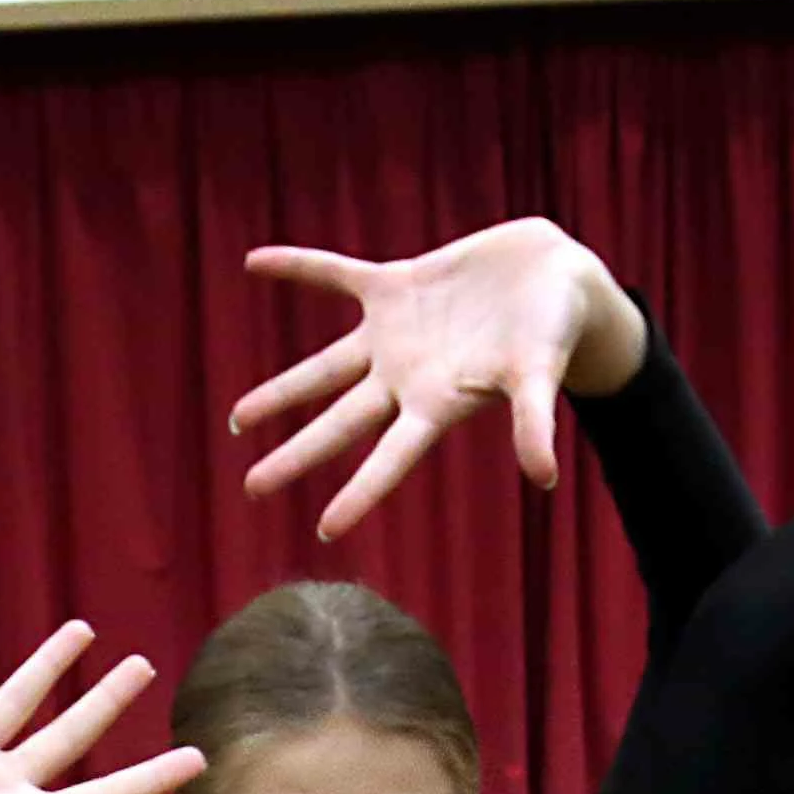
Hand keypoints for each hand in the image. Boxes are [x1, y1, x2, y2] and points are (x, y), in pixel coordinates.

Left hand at [233, 218, 645, 538]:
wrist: (556, 278)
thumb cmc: (554, 331)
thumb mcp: (541, 374)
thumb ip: (534, 422)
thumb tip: (546, 478)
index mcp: (438, 405)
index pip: (390, 459)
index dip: (360, 493)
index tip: (325, 529)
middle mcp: (406, 378)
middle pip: (339, 424)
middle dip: (296, 455)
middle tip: (251, 488)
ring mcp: (395, 335)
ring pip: (325, 369)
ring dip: (281, 391)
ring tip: (237, 420)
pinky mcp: (396, 286)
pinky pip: (336, 275)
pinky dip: (299, 267)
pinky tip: (253, 263)